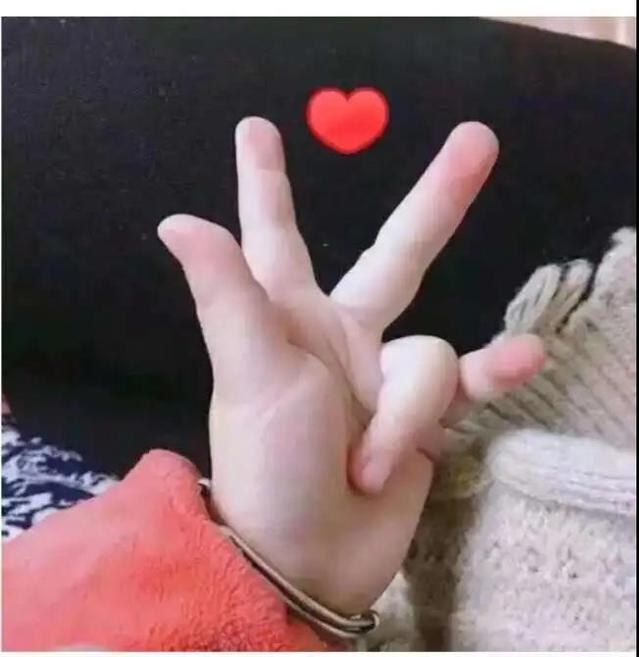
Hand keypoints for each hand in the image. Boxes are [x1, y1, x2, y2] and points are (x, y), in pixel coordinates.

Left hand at [157, 118, 543, 613]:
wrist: (309, 557)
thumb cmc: (267, 463)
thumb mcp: (250, 373)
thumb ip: (226, 295)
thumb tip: (176, 219)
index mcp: (291, 317)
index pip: (275, 234)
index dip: (267, 184)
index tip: (256, 131)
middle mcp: (344, 335)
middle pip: (401, 253)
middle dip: (438, 200)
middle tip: (477, 143)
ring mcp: (388, 376)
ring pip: (430, 358)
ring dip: (404, 417)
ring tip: (367, 466)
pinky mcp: (424, 415)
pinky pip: (470, 382)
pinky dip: (496, 375)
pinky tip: (526, 359)